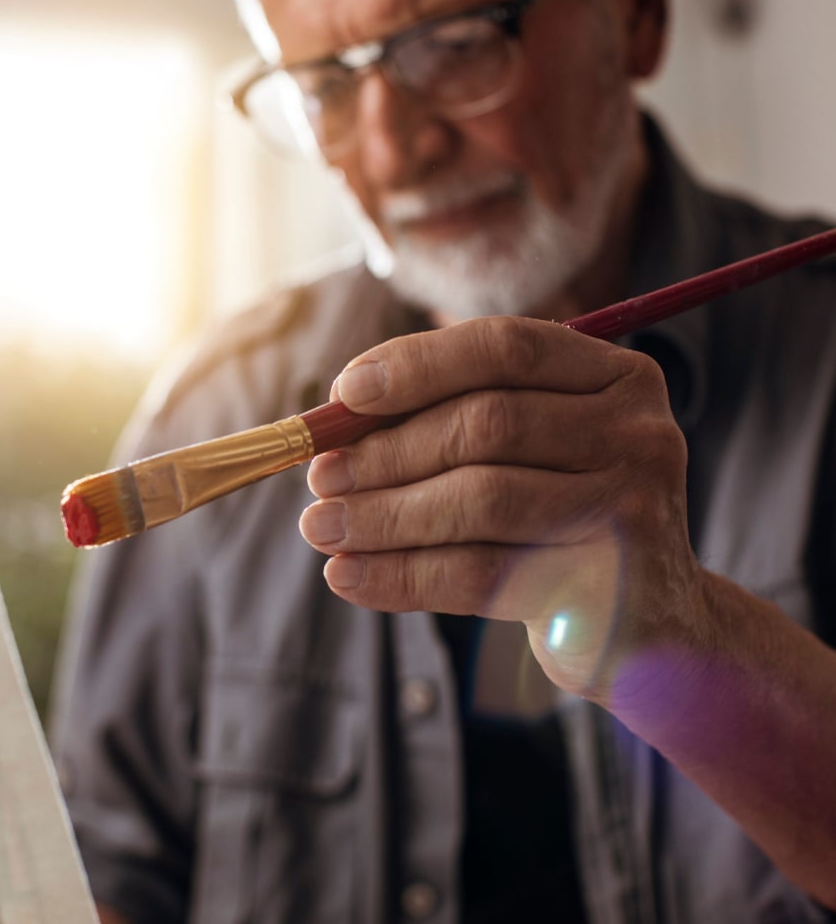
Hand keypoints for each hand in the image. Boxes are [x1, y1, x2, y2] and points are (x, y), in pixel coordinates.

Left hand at [299, 316, 709, 701]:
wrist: (652, 623)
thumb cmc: (564, 518)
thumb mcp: (528, 454)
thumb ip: (453, 421)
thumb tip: (336, 420)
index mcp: (617, 378)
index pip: (506, 347)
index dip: (416, 364)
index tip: (343, 393)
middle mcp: (638, 433)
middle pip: (487, 423)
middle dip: (387, 451)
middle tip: (320, 478)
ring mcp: (632, 511)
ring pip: (479, 499)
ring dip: (383, 516)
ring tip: (320, 528)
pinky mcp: (606, 589)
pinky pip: (482, 575)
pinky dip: (402, 576)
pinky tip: (349, 577)